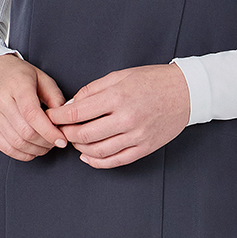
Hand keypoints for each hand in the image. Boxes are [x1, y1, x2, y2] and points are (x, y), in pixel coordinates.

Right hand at [0, 54, 69, 160]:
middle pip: (26, 132)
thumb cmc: (19, 75)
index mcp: (17, 85)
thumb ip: (55, 98)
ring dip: (35, 150)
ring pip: (16, 142)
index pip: (32, 115)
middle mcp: (0, 100)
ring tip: (45, 145)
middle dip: (45, 142)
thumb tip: (65, 120)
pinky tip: (32, 150)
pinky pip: (5, 147)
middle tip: (56, 141)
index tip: (62, 141)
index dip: (49, 132)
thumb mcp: (42, 78)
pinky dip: (21, 154)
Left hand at [46, 63, 190, 168]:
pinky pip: (116, 161)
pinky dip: (97, 162)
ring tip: (74, 141)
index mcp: (117, 96)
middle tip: (59, 130)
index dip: (59, 117)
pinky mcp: (144, 147)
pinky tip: (88, 157)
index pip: (77, 112)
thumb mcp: (120, 75)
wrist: (186, 92)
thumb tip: (71, 105)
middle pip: (84, 134)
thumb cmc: (152, 80)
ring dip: (80, 148)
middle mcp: (126, 118)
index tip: (50, 117)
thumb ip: (93, 90)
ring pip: (98, 151)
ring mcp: (136, 135)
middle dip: (66, 134)